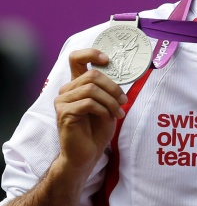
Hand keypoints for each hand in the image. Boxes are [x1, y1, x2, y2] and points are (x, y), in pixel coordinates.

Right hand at [54, 49, 125, 175]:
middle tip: (124, 101)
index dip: (91, 53)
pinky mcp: (64, 113)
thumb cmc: (98, 128)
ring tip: (118, 112)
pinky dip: (103, 110)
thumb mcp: (107, 103)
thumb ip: (108, 88)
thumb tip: (121, 71)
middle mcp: (67, 90)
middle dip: (113, 87)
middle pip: (92, 74)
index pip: (76, 58)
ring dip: (110, 100)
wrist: (88, 152)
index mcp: (77, 84)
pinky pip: (88, 103)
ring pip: (91, 89)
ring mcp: (62, 102)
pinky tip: (108, 118)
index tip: (107, 59)